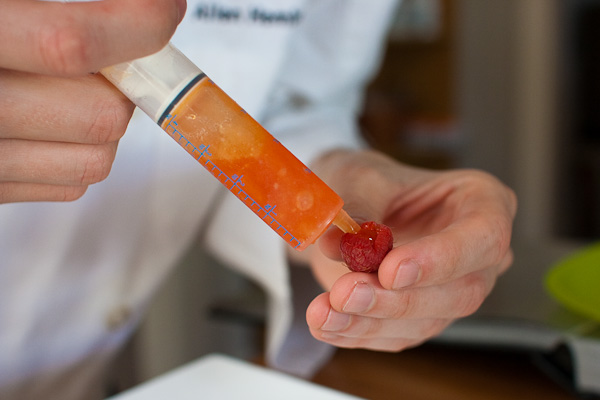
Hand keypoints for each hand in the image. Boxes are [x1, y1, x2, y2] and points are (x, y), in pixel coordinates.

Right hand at [0, 0, 185, 202]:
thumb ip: (53, 8)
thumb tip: (139, 8)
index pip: (71, 43)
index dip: (135, 25)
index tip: (163, 10)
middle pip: (101, 114)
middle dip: (120, 81)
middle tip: (107, 55)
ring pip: (95, 158)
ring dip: (101, 120)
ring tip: (69, 85)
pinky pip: (71, 181)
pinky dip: (78, 150)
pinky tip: (47, 119)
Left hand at [305, 149, 516, 350]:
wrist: (347, 208)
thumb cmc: (366, 181)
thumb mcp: (358, 176)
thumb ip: (355, 207)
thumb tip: (333, 242)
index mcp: (482, 203)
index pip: (484, 237)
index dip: (441, 259)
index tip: (390, 270)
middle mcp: (477, 255)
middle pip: (459, 292)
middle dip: (397, 300)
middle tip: (345, 294)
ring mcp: (452, 292)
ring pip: (426, 322)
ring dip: (369, 323)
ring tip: (322, 313)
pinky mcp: (421, 319)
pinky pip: (396, 336)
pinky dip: (356, 333)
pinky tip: (325, 324)